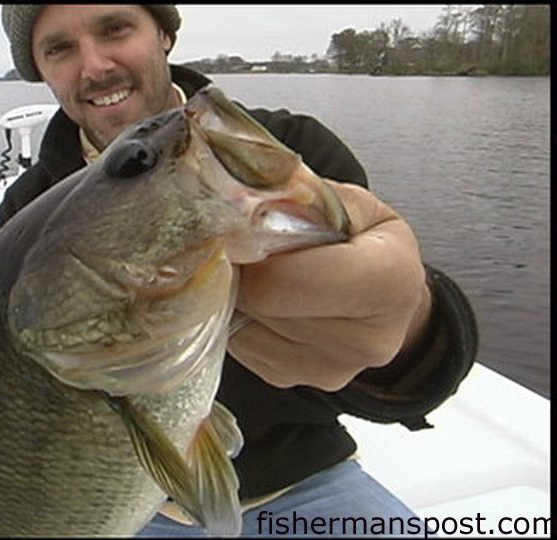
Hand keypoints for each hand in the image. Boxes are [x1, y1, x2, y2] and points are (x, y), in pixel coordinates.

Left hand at [227, 180, 431, 390]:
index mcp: (389, 282)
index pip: (283, 280)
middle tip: (252, 246)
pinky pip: (239, 344)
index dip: (251, 250)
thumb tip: (242, 204)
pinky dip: (243, 317)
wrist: (386, 298)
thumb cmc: (366, 241)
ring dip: (242, 293)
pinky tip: (266, 300)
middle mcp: (367, 341)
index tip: (245, 229)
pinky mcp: (292, 381)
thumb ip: (300, 198)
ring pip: (244, 323)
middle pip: (260, 302)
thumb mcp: (350, 203)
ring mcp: (329, 371)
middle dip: (246, 269)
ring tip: (266, 272)